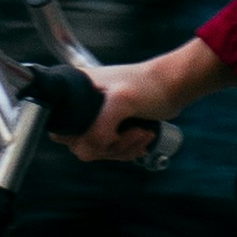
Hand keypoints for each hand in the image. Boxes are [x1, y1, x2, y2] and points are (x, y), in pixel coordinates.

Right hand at [62, 38, 227, 164]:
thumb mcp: (123, 101)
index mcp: (77, 92)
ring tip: (142, 133)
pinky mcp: (111, 126)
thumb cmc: (150, 86)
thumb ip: (101, 126)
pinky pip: (111, 150)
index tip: (108, 133)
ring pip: (98, 150)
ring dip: (123, 148)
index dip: (82, 138)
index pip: (61, 127)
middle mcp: (82, 105)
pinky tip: (143, 137)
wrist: (174, 86)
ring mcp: (97, 116)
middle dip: (109, 145)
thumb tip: (92, 146)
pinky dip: (127, 149)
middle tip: (130, 132)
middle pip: (80, 143)